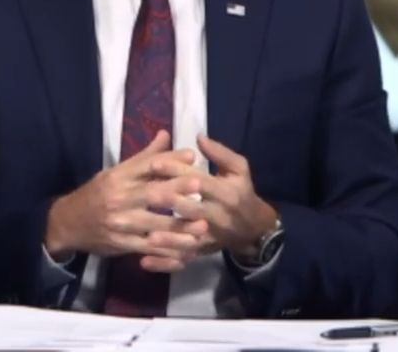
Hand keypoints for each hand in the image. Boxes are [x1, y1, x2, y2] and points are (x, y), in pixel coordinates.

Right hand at [44, 130, 209, 271]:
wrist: (67, 223)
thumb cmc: (97, 193)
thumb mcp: (116, 172)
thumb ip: (144, 157)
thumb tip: (166, 134)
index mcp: (118, 176)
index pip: (146, 165)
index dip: (169, 160)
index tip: (192, 156)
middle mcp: (119, 197)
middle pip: (152, 193)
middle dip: (177, 190)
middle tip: (201, 186)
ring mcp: (120, 222)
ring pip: (154, 224)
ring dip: (180, 226)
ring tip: (202, 225)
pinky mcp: (121, 244)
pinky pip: (148, 248)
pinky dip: (168, 251)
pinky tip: (186, 251)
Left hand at [149, 134, 277, 258]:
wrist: (254, 229)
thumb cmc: (242, 192)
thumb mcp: (239, 169)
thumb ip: (220, 153)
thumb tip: (198, 136)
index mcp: (226, 193)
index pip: (199, 181)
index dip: (177, 171)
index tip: (154, 163)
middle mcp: (219, 216)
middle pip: (191, 209)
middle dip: (168, 202)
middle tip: (145, 194)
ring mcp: (210, 237)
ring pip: (186, 238)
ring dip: (167, 238)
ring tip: (147, 234)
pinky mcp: (202, 252)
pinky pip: (182, 258)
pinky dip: (164, 262)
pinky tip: (144, 261)